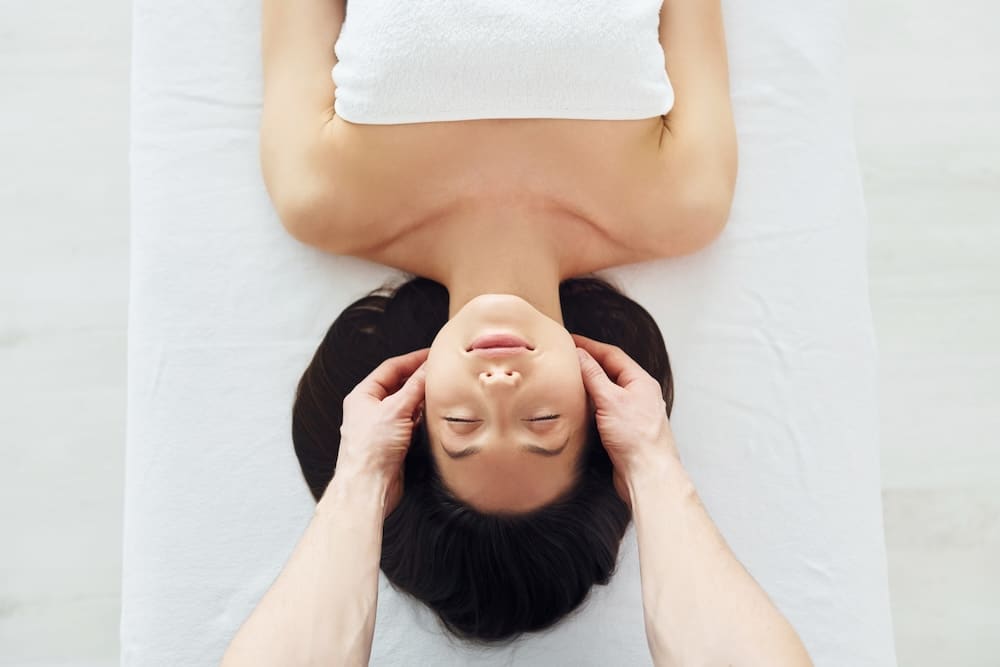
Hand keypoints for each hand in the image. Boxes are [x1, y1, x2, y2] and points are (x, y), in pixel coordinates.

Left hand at [336, 348, 428, 517]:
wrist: (368, 487)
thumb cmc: (371, 449)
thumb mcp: (396, 409)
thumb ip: (415, 386)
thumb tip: (429, 367)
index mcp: (363, 395)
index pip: (391, 368)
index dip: (413, 359)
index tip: (433, 354)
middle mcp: (370, 409)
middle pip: (399, 385)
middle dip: (419, 379)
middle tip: (441, 372)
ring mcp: (382, 426)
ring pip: (406, 405)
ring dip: (423, 400)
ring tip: (442, 392)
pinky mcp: (392, 443)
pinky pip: (411, 423)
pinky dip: (423, 418)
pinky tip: (435, 416)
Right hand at [572, 334, 679, 505]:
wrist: (647, 474)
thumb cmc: (636, 438)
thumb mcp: (610, 400)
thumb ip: (593, 375)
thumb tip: (580, 355)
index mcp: (641, 381)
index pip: (612, 355)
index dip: (590, 345)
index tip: (571, 340)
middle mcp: (639, 394)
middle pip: (610, 371)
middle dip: (589, 363)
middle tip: (568, 357)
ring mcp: (633, 412)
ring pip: (608, 391)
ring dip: (589, 384)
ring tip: (569, 379)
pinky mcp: (625, 430)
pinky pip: (606, 409)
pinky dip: (592, 404)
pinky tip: (580, 407)